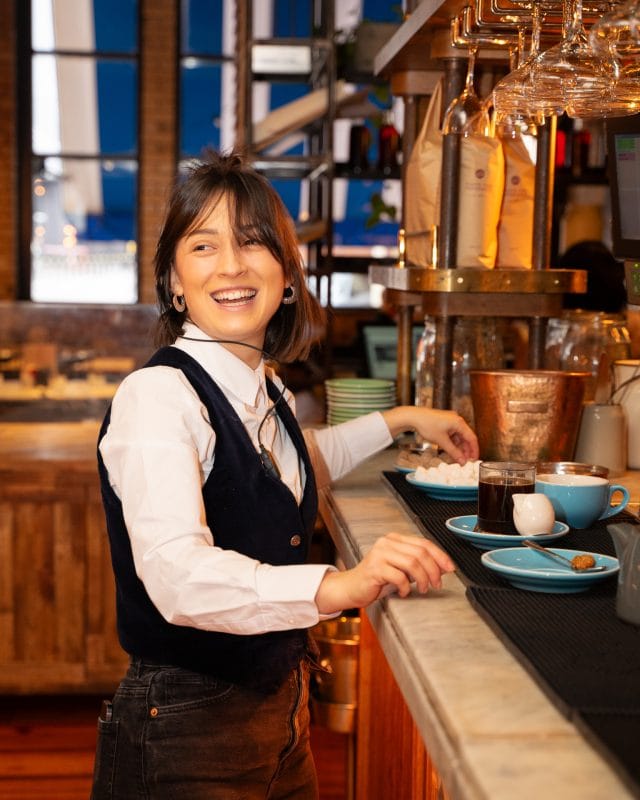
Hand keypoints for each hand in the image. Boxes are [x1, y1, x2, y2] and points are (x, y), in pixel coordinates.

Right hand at [315, 532, 455, 613]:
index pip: (424, 543)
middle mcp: (387, 543)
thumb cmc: (377, 579)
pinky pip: (399, 577)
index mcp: (394, 539)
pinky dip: (406, 587)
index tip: (450, 569)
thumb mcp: (400, 568)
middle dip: (434, 570)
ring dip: (422, 579)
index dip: (440, 556)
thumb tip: (443, 568)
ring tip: (423, 589)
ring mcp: (379, 554)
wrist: (351, 587)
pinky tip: (404, 593)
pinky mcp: (374, 568)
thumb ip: (418, 564)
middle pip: (420, 553)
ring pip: (412, 563)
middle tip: (437, 584)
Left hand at [381, 406, 478, 463]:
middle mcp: (456, 420)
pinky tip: (452, 451)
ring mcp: (450, 421)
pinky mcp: (444, 423)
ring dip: (459, 447)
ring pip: (459, 437)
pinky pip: (452, 434)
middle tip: (466, 461)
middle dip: (466, 450)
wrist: (413, 417)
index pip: (471, 438)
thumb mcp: (441, 441)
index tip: (474, 459)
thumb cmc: (426, 425)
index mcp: (458, 422)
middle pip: (466, 437)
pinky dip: (453, 443)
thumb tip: (462, 461)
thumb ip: (453, 452)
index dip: (474, 450)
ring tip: (459, 458)